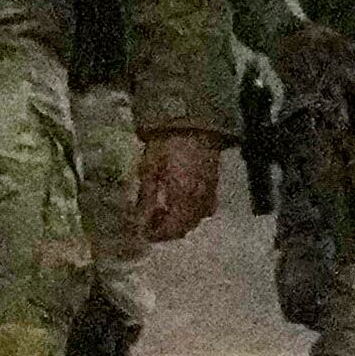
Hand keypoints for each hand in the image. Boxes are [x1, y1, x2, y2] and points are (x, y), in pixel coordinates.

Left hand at [136, 129, 224, 244]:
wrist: (192, 121)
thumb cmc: (166, 143)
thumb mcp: (150, 170)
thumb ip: (146, 199)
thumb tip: (140, 222)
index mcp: (183, 197)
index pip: (171, 229)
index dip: (156, 234)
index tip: (142, 231)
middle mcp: (200, 199)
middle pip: (184, 228)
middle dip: (166, 229)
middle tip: (149, 221)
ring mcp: (210, 192)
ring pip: (195, 219)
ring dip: (179, 221)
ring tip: (163, 210)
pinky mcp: (214, 183)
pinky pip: (204, 208)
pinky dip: (191, 211)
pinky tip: (178, 200)